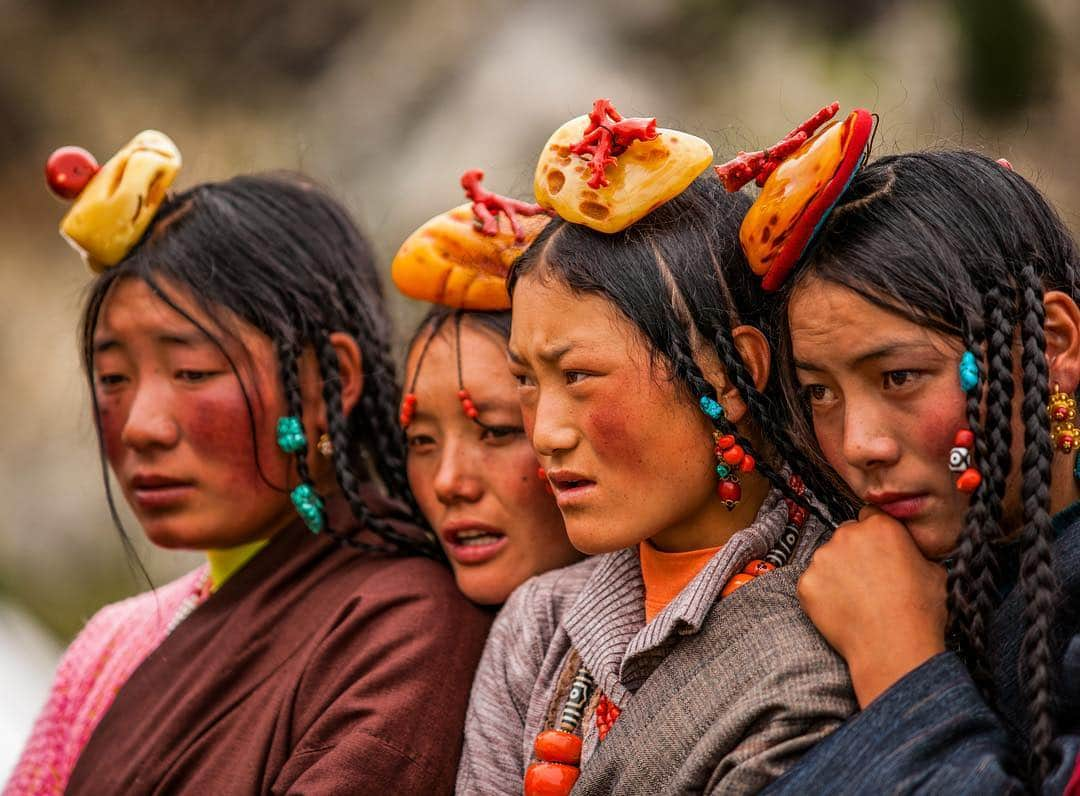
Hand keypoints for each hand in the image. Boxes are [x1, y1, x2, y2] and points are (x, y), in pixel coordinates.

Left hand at [797, 506, 947, 707]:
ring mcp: (822, 559)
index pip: (870, 518)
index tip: (878, 553)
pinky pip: (813, 584)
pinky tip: (841, 611)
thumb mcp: (934, 572)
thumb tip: (911, 554)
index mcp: (880, 527)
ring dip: (837, 573)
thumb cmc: (919, 613)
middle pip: (846, 537)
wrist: (894, 649)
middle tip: (868, 582)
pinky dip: (822, 595)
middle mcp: (847, 536)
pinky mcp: (806, 583)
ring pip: (827, 559)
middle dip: (854, 554)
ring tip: (857, 600)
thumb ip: (914, 553)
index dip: (875, 538)